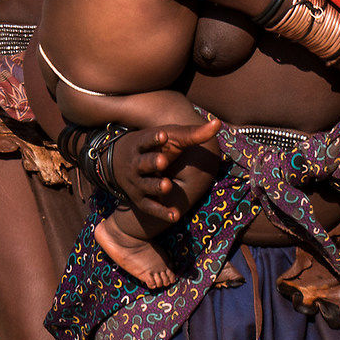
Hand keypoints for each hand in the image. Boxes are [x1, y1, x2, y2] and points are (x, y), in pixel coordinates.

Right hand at [106, 115, 222, 226]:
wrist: (120, 164)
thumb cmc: (156, 147)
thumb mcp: (170, 138)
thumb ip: (193, 134)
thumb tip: (218, 123)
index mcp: (142, 145)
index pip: (146, 140)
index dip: (153, 138)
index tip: (163, 135)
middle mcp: (137, 164)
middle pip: (143, 163)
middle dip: (152, 162)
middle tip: (162, 161)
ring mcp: (137, 182)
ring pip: (146, 185)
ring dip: (156, 186)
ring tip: (167, 186)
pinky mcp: (141, 199)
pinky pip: (151, 207)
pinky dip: (161, 212)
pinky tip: (175, 216)